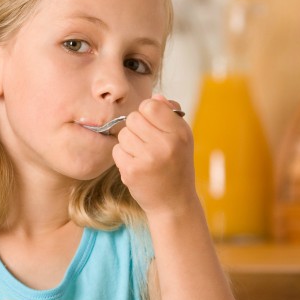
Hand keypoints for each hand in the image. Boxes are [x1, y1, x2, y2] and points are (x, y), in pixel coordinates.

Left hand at [112, 94, 196, 215]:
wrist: (174, 203)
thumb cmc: (176, 166)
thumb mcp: (182, 138)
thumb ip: (170, 114)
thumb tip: (156, 96)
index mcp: (180, 132)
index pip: (151, 105)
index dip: (147, 112)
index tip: (152, 124)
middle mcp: (166, 144)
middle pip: (133, 117)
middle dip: (136, 128)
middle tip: (147, 143)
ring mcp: (148, 158)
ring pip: (123, 134)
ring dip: (129, 143)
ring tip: (142, 155)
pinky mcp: (132, 171)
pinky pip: (117, 151)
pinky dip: (123, 157)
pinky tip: (136, 166)